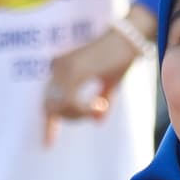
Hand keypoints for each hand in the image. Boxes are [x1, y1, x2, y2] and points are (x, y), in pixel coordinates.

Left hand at [42, 18, 145, 145]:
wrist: (130, 35)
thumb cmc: (121, 55)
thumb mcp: (109, 83)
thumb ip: (101, 103)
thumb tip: (97, 121)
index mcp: (62, 68)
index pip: (48, 100)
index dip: (48, 125)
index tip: (49, 144)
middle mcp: (58, 66)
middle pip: (50, 107)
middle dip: (70, 118)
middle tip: (93, 114)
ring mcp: (64, 67)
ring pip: (59, 107)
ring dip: (78, 114)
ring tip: (99, 107)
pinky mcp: (75, 70)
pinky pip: (71, 101)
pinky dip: (83, 110)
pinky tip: (99, 104)